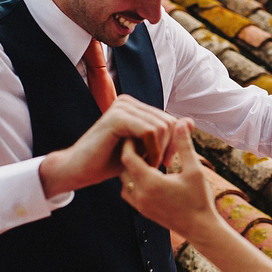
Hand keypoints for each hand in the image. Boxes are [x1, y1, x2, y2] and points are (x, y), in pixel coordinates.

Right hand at [39, 95, 178, 197]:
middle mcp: (129, 102)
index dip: (174, 143)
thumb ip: (166, 136)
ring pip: (162, 127)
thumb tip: (191, 122)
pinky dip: (152, 149)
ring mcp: (123, 107)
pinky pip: (150, 131)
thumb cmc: (111, 161)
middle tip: (158, 165)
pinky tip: (144, 162)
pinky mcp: (117, 117)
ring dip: (159, 150)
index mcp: (136, 107)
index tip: (166, 162)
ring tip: (148, 165)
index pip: (171, 120)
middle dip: (169, 147)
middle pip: (170, 122)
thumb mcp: (145, 149)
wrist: (81, 170)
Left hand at [119, 120, 218, 238]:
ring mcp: (140, 204)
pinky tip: (147, 176)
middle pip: (124, 168)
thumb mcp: (195, 170)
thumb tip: (181, 122)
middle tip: (140, 142)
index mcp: (151, 182)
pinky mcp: (143, 211)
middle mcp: (141, 194)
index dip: (130, 143)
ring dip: (130, 169)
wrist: (200, 229)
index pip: (128, 157)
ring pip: (123, 180)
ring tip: (144, 158)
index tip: (137, 133)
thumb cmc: (200, 199)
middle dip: (130, 154)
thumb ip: (184, 145)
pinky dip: (132, 182)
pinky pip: (128, 192)